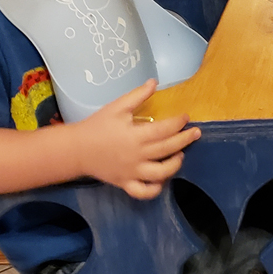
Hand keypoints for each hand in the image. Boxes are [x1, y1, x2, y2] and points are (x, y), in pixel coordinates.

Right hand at [75, 79, 200, 199]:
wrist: (76, 149)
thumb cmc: (97, 126)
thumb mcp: (117, 107)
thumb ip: (137, 95)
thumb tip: (154, 81)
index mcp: (135, 135)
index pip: (164, 129)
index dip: (178, 123)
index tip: (186, 117)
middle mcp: (136, 155)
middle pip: (168, 149)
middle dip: (185, 140)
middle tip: (196, 133)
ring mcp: (132, 172)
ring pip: (161, 173)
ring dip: (175, 165)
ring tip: (180, 155)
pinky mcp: (126, 184)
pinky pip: (144, 192)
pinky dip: (155, 189)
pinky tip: (162, 179)